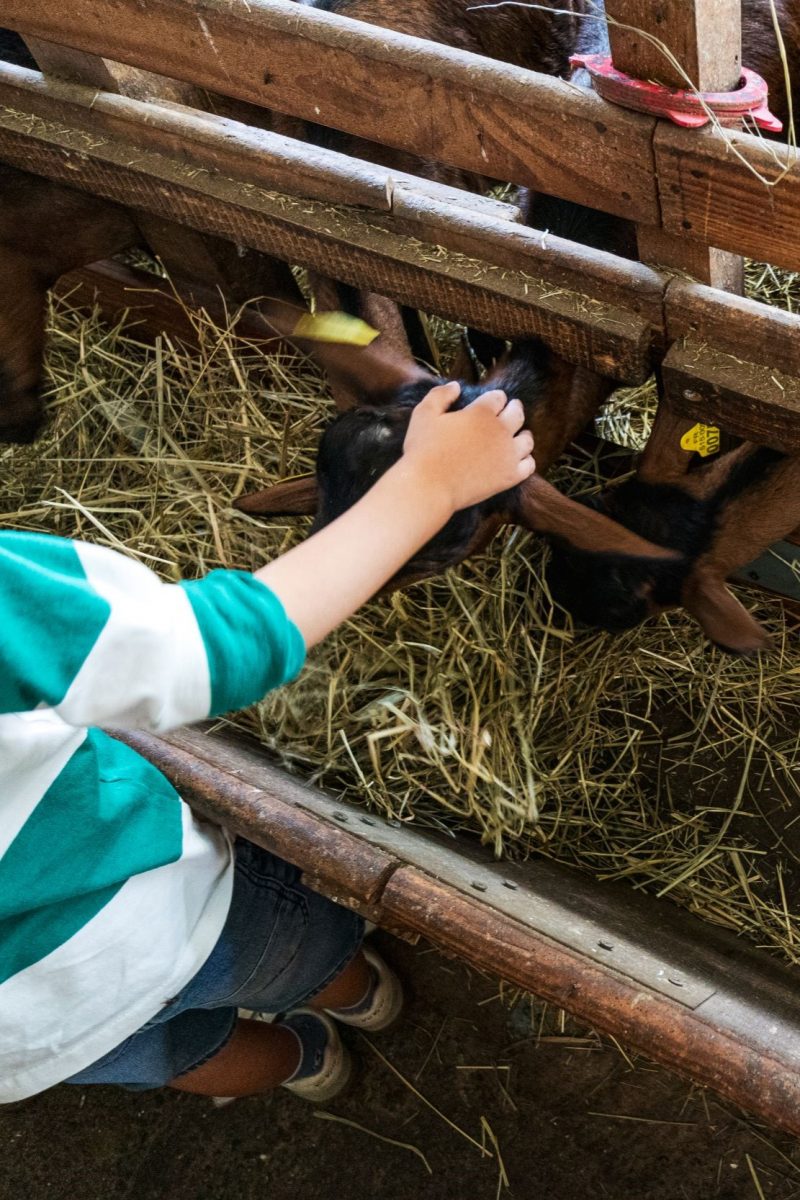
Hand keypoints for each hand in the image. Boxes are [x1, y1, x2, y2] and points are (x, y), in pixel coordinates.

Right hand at [401, 381, 534, 512]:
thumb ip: (441, 395)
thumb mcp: (423, 414)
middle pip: (517, 414)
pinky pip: (529, 465)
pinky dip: (526, 460)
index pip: (498, 397)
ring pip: (527, 440)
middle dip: (514, 409)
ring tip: (518, 436)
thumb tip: (456, 386)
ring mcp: (507, 454)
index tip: (494, 401)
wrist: (428, 486)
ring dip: (523, 435)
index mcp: (481, 412)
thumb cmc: (422, 450)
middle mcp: (500, 430)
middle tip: (512, 410)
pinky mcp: (509, 476)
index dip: (496, 397)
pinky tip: (518, 460)